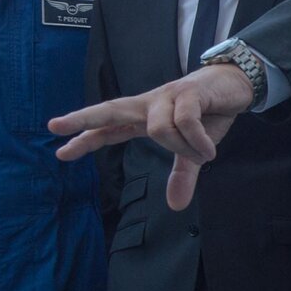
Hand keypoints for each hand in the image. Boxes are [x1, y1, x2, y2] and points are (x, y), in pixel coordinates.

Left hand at [50, 64, 253, 209]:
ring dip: (184, 149)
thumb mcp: (194, 150)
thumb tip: (176, 205)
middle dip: (82, 118)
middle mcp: (150, 104)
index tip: (61, 154)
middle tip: (54, 126)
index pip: (108, 127)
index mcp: (145, 117)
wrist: (237, 84)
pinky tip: (208, 150)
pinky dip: (197, 142)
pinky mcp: (187, 92)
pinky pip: (183, 122)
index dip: (85, 139)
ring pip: (159, 130)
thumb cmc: (210, 113)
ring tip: (203, 154)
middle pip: (109, 109)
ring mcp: (167, 96)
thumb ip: (182, 174)